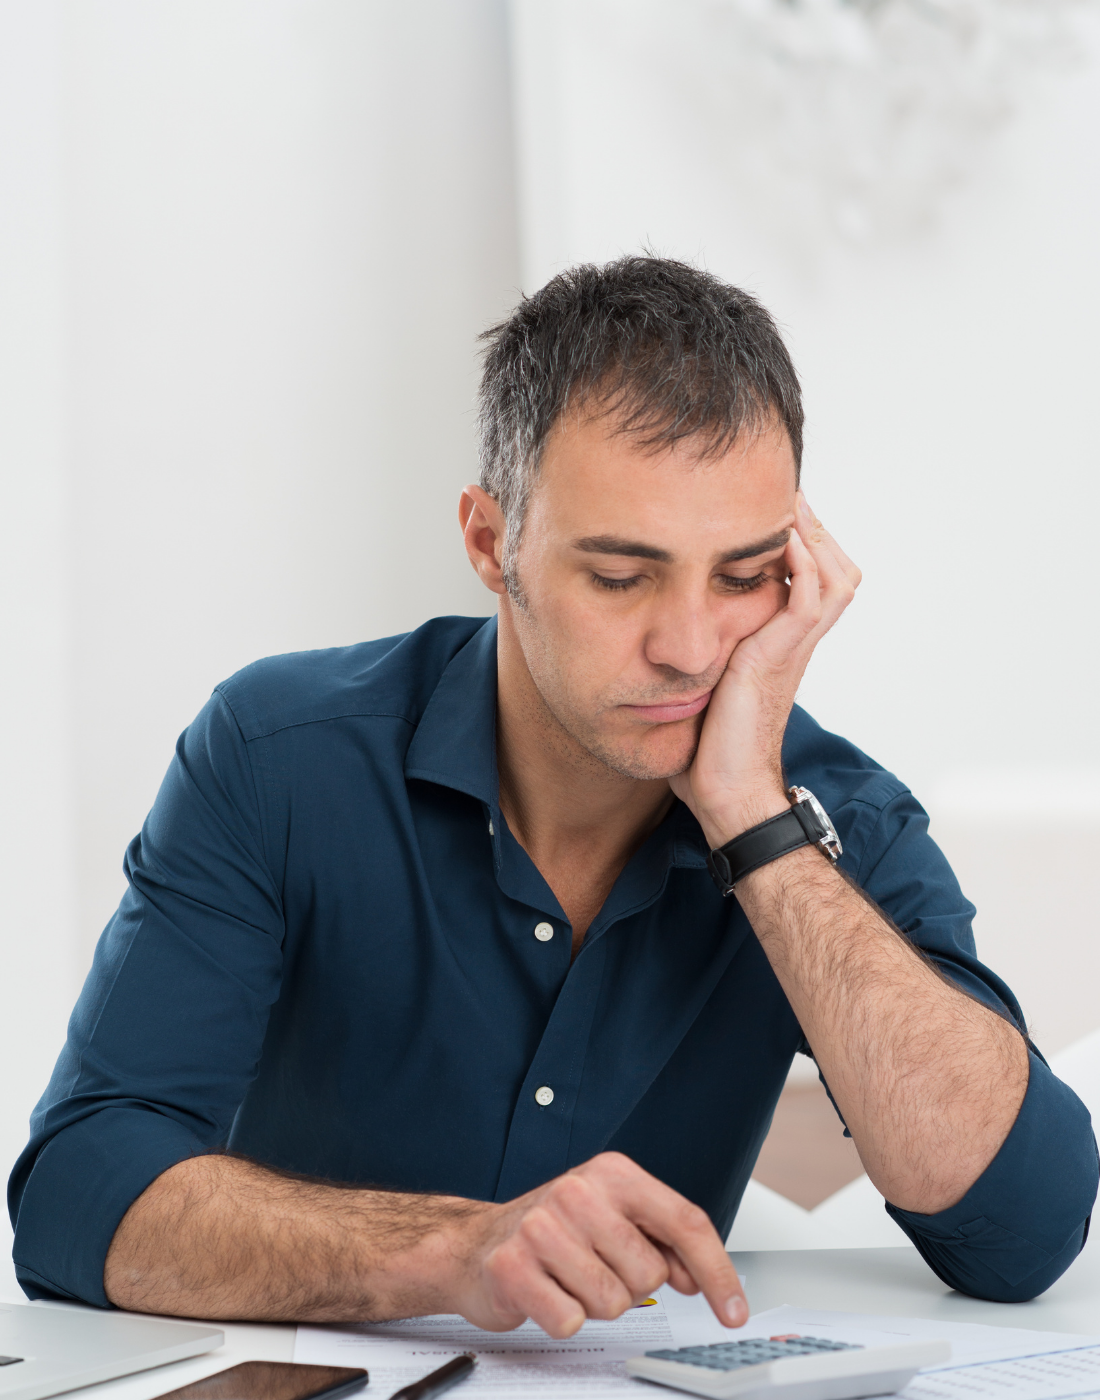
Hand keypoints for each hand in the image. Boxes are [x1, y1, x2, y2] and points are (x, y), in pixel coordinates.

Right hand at [447, 1152, 746, 1338]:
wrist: (475, 1244)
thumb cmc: (553, 1231)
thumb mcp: (612, 1218)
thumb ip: (659, 1240)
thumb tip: (695, 1275)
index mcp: (612, 1173)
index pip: (685, 1222)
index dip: (716, 1271)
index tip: (733, 1310)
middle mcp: (579, 1191)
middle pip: (650, 1273)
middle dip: (630, 1285)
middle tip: (596, 1267)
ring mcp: (543, 1227)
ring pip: (613, 1302)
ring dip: (595, 1303)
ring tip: (568, 1277)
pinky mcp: (513, 1267)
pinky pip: (571, 1320)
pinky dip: (563, 1318)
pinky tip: (546, 1292)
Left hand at [670, 494, 860, 846]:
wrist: (725, 792)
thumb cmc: (707, 749)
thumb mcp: (699, 683)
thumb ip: (692, 653)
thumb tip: (647, 629)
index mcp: (781, 645)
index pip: (813, 578)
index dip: (800, 541)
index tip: (764, 508)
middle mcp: (795, 642)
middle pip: (835, 567)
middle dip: (813, 526)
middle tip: (781, 494)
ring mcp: (793, 648)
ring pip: (835, 575)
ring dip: (814, 535)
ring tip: (786, 505)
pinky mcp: (780, 656)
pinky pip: (811, 597)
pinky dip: (802, 564)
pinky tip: (781, 539)